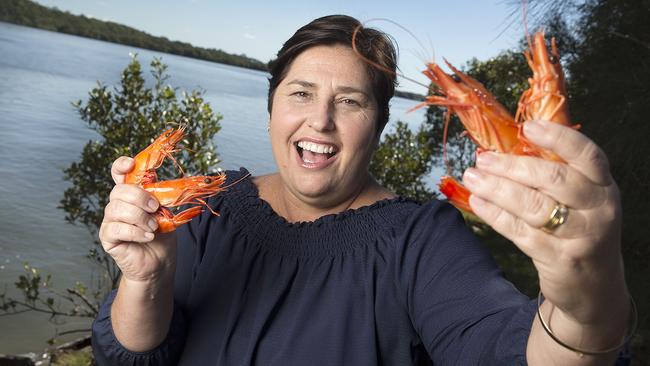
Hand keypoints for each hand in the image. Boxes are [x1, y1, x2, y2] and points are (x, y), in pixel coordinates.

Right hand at [99, 156, 176, 282]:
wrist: (159, 262)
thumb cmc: (161, 235)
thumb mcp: (165, 212)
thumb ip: (161, 198)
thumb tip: (165, 188)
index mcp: (131, 194)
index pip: (119, 173)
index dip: (121, 165)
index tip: (131, 164)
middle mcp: (117, 204)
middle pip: (119, 190)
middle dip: (140, 197)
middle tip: (156, 208)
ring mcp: (110, 220)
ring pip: (116, 208)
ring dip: (140, 217)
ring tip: (154, 227)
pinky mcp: (107, 237)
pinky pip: (116, 228)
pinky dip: (136, 232)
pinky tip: (148, 237)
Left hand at [462, 119, 626, 323]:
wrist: (594, 287)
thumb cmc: (579, 230)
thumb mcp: (582, 200)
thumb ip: (555, 172)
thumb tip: (508, 142)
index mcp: (603, 186)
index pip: (587, 154)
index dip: (557, 138)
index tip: (526, 128)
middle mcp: (599, 209)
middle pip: (553, 179)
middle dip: (511, 166)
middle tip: (482, 159)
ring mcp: (582, 236)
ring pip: (533, 206)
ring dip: (497, 189)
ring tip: (472, 177)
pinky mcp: (560, 260)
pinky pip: (521, 232)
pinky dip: (495, 215)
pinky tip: (478, 202)